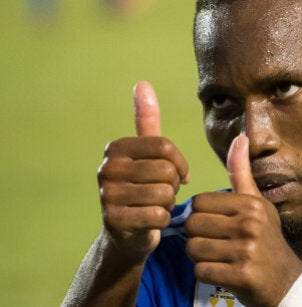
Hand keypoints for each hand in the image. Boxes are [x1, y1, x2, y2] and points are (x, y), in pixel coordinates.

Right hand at [97, 81, 188, 258]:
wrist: (126, 234)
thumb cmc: (143, 188)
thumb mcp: (146, 154)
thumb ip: (146, 121)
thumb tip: (142, 83)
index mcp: (116, 148)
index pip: (165, 147)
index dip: (180, 164)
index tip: (179, 174)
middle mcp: (106, 168)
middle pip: (166, 171)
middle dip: (174, 185)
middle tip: (163, 193)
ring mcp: (107, 195)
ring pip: (165, 193)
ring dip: (168, 204)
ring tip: (156, 206)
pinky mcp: (114, 220)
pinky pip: (158, 215)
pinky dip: (162, 220)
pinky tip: (151, 221)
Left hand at [185, 135, 301, 306]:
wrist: (286, 282)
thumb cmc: (266, 239)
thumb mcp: (258, 204)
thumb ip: (242, 173)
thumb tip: (240, 137)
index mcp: (250, 204)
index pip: (198, 203)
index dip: (201, 216)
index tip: (216, 225)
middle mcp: (250, 224)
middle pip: (193, 225)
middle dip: (197, 236)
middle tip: (216, 244)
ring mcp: (246, 250)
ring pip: (193, 248)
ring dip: (200, 256)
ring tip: (219, 257)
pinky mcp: (241, 274)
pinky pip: (201, 270)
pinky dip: (207, 273)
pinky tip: (223, 272)